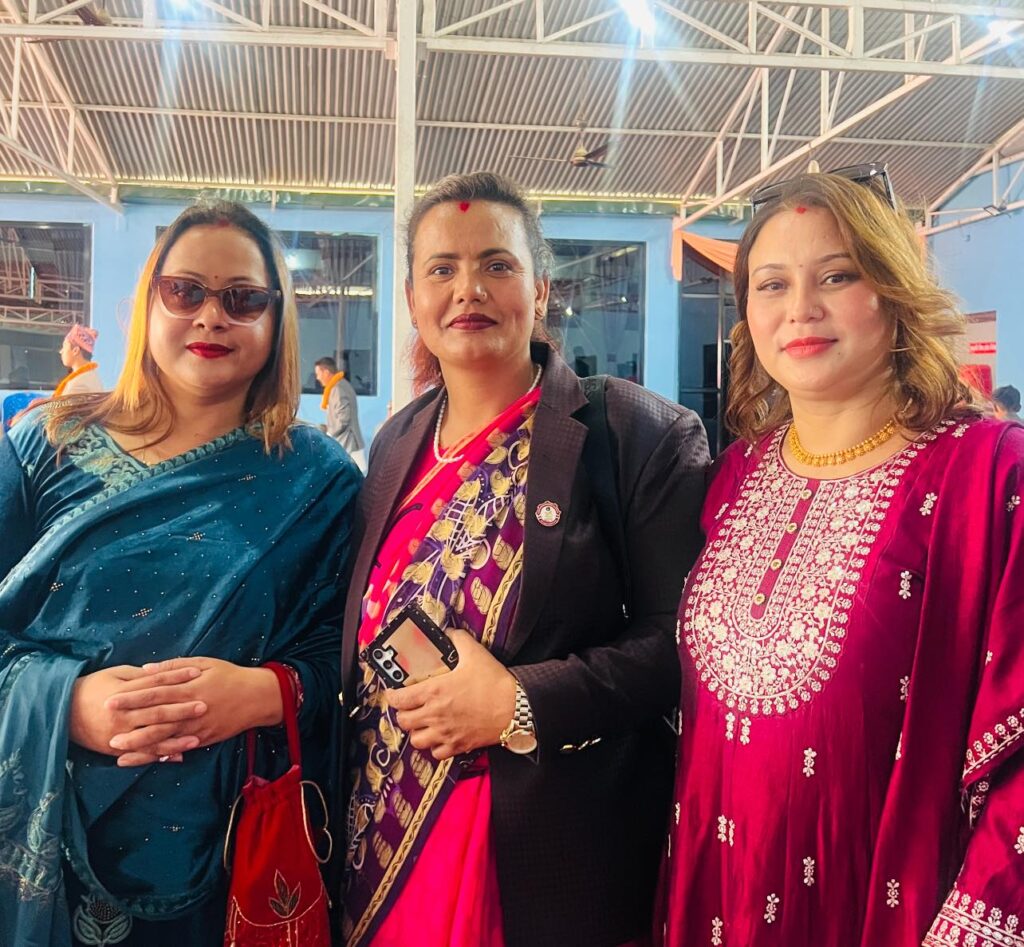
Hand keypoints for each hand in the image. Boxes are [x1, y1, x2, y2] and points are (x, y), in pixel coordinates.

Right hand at [69, 665, 206, 756]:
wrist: (63, 712)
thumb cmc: (93, 688)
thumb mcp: (114, 675)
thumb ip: (139, 676)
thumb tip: (163, 672)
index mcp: (124, 692)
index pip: (156, 683)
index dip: (177, 677)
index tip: (197, 673)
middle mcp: (122, 714)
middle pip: (157, 711)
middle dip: (182, 709)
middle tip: (204, 706)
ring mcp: (119, 733)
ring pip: (152, 736)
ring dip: (175, 739)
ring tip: (197, 738)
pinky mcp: (115, 748)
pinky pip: (141, 753)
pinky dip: (159, 755)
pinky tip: (177, 756)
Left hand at [106, 657, 282, 766]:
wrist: (257, 697)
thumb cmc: (230, 676)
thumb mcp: (205, 663)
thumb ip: (174, 666)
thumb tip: (146, 669)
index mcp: (189, 687)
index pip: (155, 692)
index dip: (131, 697)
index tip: (109, 700)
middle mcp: (191, 709)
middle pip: (156, 716)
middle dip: (129, 722)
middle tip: (105, 726)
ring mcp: (196, 727)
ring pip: (164, 737)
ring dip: (139, 743)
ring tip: (117, 747)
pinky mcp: (202, 739)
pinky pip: (177, 748)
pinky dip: (159, 754)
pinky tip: (142, 758)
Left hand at [386, 628, 515, 760]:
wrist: (515, 707)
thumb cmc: (493, 681)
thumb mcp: (475, 653)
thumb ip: (458, 640)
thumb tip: (449, 631)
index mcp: (434, 691)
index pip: (399, 699)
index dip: (392, 696)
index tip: (395, 692)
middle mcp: (435, 715)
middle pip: (403, 721)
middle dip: (403, 714)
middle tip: (410, 707)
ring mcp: (445, 733)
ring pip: (416, 740)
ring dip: (417, 732)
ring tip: (423, 723)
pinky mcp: (458, 746)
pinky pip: (436, 753)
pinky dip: (435, 747)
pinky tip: (440, 737)